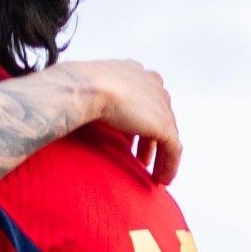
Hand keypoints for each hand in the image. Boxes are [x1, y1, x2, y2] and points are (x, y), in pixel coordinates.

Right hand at [67, 58, 179, 183]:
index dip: (140, 119)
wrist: (86, 89)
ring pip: (167, 134)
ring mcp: (160, 104)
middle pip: (158, 115)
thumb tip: (88, 114)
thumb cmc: (78, 88)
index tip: (132, 139)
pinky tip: (162, 179)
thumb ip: (97, 99)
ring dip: (161, 155)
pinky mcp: (164, 124)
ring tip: (152, 172)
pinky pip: (173, 149)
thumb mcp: (89, 90)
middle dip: (151, 138)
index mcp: (134, 72)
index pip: (144, 98)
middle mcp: (151, 83)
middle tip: (142, 158)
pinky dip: (169, 166)